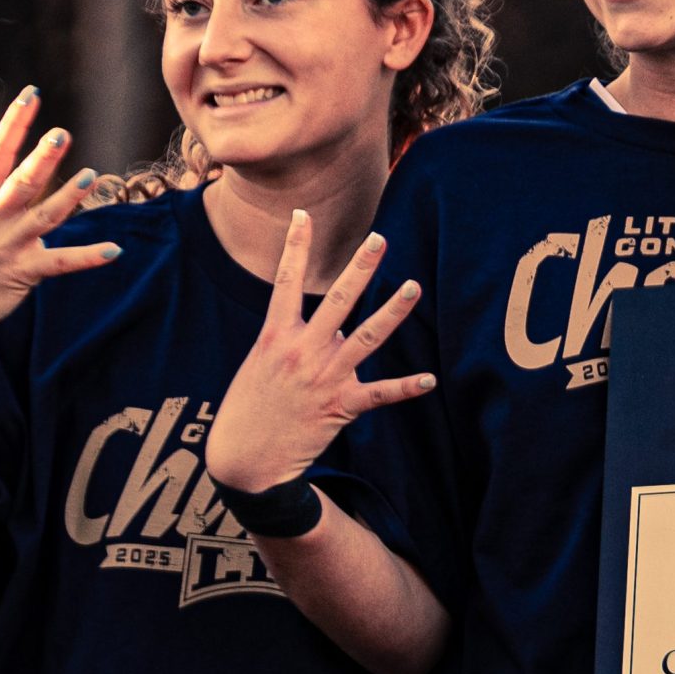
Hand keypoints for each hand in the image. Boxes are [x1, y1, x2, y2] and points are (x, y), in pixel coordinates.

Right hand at [0, 88, 115, 348]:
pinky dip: (88, 256)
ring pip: (42, 217)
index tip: (32, 95)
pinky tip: (114, 250)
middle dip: (40, 158)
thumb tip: (16, 170)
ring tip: (90, 175)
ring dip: (67, 197)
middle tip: (61, 133)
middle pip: (20, 182)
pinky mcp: (20, 273)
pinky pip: (60, 263)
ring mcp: (5, 247)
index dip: (15, 123)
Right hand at [203, 210, 433, 494]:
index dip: (295, 247)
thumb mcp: (260, 363)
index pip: (285, 281)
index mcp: (275, 336)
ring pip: (366, 337)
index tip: (302, 215)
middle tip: (379, 239)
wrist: (245, 459)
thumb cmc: (250, 406)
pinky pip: (379, 393)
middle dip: (360, 267)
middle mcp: (301, 350)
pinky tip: (429, 380)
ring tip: (413, 287)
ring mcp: (323, 377)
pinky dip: (405, 387)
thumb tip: (336, 327)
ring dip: (393, 311)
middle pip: (337, 300)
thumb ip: (296, 340)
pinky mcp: (340, 406)